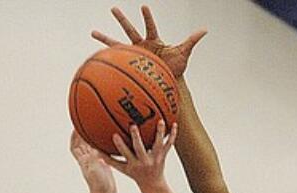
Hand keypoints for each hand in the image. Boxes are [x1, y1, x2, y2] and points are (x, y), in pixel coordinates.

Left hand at [72, 131, 114, 192]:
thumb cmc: (98, 185)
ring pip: (91, 148)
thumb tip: (93, 145)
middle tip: (85, 123)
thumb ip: (93, 157)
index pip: (75, 146)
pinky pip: (100, 153)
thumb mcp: (95, 169)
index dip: (73, 137)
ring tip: (95, 129)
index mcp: (83, 161)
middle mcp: (88, 161)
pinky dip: (100, 146)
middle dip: (81, 135)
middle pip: (81, 145)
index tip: (75, 127)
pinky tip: (105, 141)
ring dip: (91, 139)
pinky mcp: (103, 165)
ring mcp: (95, 163)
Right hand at [92, 5, 206, 78]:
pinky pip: (117, 62)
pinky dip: (108, 61)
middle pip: (130, 29)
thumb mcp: (184, 53)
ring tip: (92, 32)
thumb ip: (192, 41)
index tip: (144, 7)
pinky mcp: (130, 64)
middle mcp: (142, 44)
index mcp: (154, 40)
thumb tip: (204, 30)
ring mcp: (134, 54)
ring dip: (105, 39)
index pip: (150, 26)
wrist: (167, 81)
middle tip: (113, 8)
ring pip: (117, 44)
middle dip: (122, 19)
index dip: (147, 17)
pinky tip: (95, 59)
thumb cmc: (175, 67)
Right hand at [107, 123, 176, 189]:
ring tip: (160, 121)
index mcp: (133, 164)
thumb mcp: (122, 169)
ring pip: (158, 144)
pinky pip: (169, 144)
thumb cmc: (135, 174)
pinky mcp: (164, 155)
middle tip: (133, 126)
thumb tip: (95, 151)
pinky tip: (174, 124)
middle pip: (140, 148)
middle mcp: (144, 161)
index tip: (115, 135)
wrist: (153, 184)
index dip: (120, 145)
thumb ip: (109, 160)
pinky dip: (172, 135)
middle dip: (136, 138)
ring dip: (159, 133)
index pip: (125, 154)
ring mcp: (155, 158)